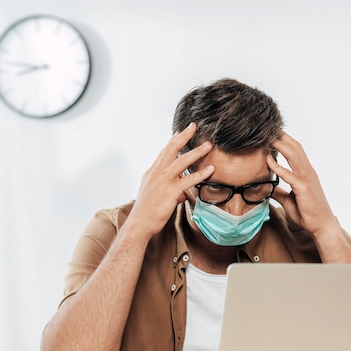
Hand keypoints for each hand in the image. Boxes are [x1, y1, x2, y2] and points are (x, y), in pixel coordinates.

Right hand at [129, 123, 214, 238]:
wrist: (139, 224)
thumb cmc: (146, 212)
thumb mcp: (156, 196)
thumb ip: (170, 191)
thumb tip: (181, 193)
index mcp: (152, 172)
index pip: (164, 152)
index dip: (173, 141)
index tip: (180, 131)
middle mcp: (156, 173)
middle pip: (171, 149)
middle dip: (183, 136)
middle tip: (193, 126)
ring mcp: (163, 181)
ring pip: (182, 161)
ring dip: (196, 152)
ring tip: (208, 145)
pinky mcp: (170, 191)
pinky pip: (188, 180)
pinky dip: (200, 173)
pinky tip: (210, 169)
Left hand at [266, 132, 337, 236]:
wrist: (321, 226)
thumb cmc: (307, 213)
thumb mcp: (289, 200)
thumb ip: (279, 192)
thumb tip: (268, 188)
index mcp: (305, 172)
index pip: (296, 150)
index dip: (284, 139)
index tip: (272, 132)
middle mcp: (308, 171)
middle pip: (295, 147)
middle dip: (281, 136)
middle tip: (267, 127)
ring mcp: (307, 178)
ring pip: (293, 155)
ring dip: (279, 144)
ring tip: (266, 137)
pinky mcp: (304, 187)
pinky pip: (289, 174)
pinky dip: (277, 166)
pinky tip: (267, 160)